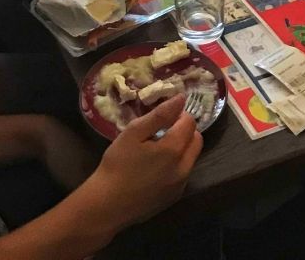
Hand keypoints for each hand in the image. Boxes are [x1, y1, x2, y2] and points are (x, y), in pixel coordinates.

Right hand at [92, 94, 201, 230]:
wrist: (107, 205)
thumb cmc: (118, 164)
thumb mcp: (134, 133)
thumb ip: (160, 114)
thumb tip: (181, 99)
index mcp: (174, 149)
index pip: (190, 122)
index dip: (178, 115)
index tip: (163, 117)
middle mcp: (184, 168)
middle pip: (196, 140)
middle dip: (184, 131)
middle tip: (162, 131)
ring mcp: (180, 186)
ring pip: (191, 158)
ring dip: (181, 148)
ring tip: (157, 149)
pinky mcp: (174, 198)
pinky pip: (183, 174)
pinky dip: (176, 165)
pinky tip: (155, 168)